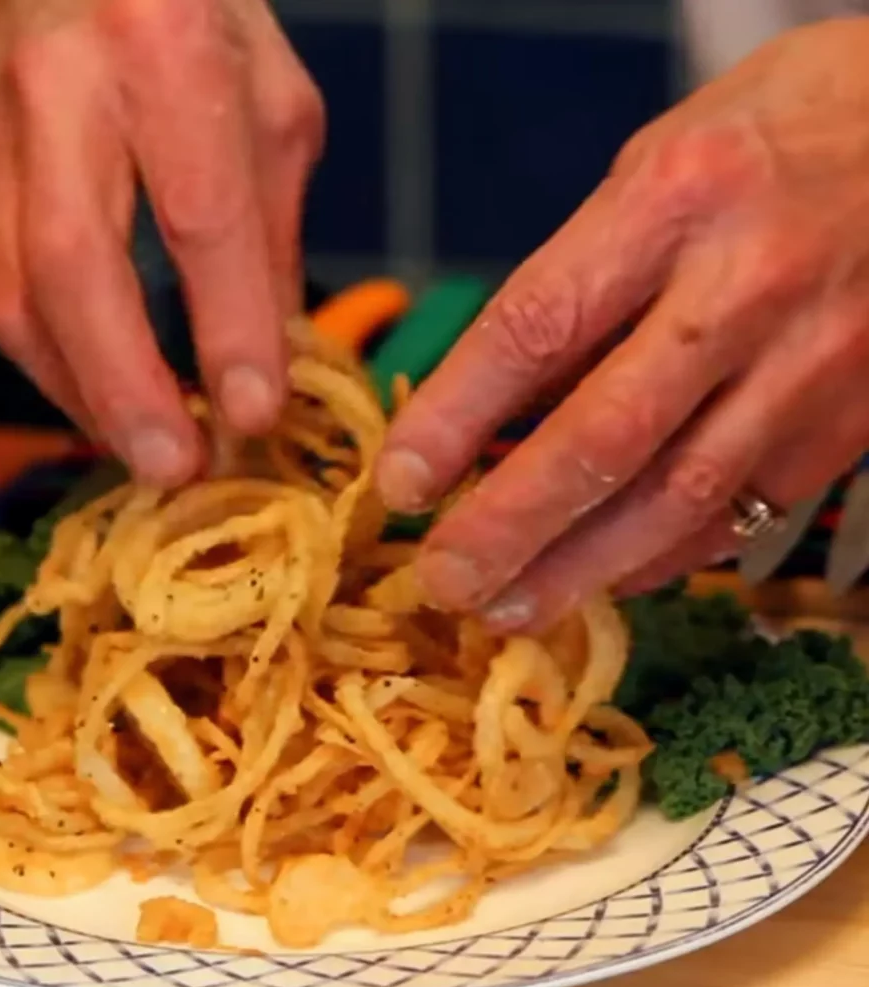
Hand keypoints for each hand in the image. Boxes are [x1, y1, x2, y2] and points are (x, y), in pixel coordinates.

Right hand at [0, 0, 323, 483]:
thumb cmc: (198, 31)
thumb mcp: (276, 112)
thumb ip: (274, 233)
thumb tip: (275, 357)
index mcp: (166, 56)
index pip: (199, 217)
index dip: (229, 329)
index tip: (257, 413)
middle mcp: (64, 96)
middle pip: (76, 266)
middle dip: (129, 387)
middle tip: (178, 467)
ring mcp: (2, 144)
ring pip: (22, 298)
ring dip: (87, 397)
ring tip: (149, 458)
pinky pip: (8, 299)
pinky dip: (62, 371)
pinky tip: (107, 409)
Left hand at [376, 18, 868, 630]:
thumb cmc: (775, 135)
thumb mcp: (656, 168)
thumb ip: (581, 282)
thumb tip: (493, 403)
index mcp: (677, 200)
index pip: (538, 326)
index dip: (456, 416)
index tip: (401, 481)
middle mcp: (747, 289)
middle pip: (606, 436)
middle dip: (510, 524)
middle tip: (442, 581)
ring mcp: (811, 365)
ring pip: (679, 498)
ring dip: (580, 569)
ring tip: (508, 612)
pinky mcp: (850, 422)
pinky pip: (742, 510)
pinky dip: (662, 557)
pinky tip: (605, 581)